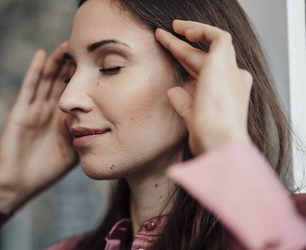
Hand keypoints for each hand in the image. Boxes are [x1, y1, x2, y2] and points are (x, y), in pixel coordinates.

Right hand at [0, 43, 77, 213]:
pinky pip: (29, 88)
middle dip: (73, 64)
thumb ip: (80, 131)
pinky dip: (35, 71)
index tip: (101, 63)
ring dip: (57, 61)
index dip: (86, 78)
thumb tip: (92, 111)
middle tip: (86, 46)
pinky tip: (42, 54)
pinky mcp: (20, 111)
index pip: (77, 93)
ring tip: (68, 44)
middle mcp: (50, 109)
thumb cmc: (47, 169)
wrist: (20, 184)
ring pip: (47, 79)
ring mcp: (35, 108)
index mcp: (64, 118)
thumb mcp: (71, 149)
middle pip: (63, 81)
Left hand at [155, 20, 252, 154]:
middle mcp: (231, 79)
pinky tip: (185, 31)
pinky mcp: (224, 62)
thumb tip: (172, 92)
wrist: (217, 140)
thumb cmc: (208, 136)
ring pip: (212, 43)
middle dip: (181, 46)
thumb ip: (184, 104)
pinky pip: (217, 36)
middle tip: (162, 36)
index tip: (168, 53)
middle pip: (203, 56)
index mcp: (226, 93)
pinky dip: (202, 30)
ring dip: (192, 32)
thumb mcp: (192, 117)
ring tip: (173, 27)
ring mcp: (229, 69)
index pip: (203, 71)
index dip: (185, 61)